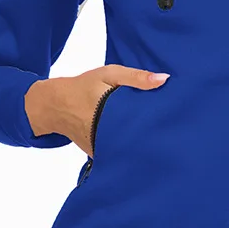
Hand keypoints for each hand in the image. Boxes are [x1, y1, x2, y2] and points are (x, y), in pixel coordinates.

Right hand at [24, 65, 169, 153]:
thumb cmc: (85, 86)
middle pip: (137, 137)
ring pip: (129, 147)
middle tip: (172, 130)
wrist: (56, 105)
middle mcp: (104, 133)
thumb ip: (136, 77)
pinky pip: (118, 151)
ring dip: (141, 141)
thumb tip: (165, 79)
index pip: (140, 120)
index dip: (157, 120)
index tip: (173, 119)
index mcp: (109, 109)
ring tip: (161, 138)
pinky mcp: (97, 154)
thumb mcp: (109, 74)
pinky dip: (128, 146)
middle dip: (153, 133)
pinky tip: (141, 142)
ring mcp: (100, 146)